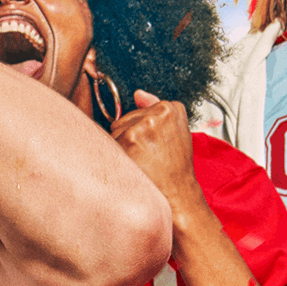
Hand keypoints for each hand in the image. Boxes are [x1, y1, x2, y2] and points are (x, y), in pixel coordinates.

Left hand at [108, 89, 206, 217]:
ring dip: (122, 145)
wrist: (176, 192)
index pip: (139, 111)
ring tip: (141, 159)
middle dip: (130, 136)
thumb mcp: (175, 132)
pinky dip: (117, 154)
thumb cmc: (174, 165)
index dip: (142, 130)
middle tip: (148, 154)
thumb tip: (137, 93)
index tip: (154, 144)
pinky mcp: (130, 137)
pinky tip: (133, 163)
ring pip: (116, 129)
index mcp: (171, 107)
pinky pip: (110, 141)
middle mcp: (159, 112)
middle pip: (125, 118)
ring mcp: (144, 124)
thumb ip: (155, 108)